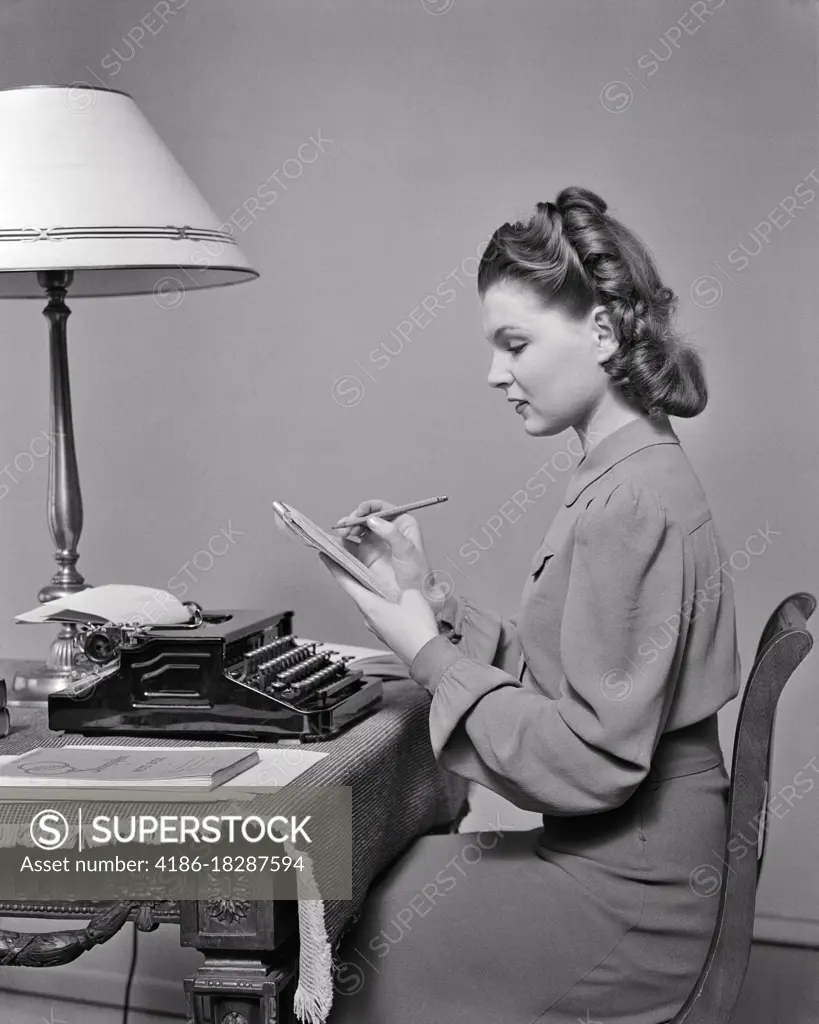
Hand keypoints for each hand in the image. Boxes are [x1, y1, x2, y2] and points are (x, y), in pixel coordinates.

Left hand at [321, 501, 443, 664]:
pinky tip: (390, 600)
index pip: (345, 582)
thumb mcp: (412, 595)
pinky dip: (378, 602)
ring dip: (366, 589)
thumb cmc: (418, 631)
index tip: (324, 555)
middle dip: (351, 575)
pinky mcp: (386, 633)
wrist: (427, 656)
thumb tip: (402, 573)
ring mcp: (376, 627)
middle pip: (354, 591)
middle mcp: (369, 617)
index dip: (333, 567)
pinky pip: (377, 613)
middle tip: (348, 560)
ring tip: (370, 577)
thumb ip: (403, 581)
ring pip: (367, 603)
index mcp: (370, 606)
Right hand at [334, 499, 450, 618]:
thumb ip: (391, 533)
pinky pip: (350, 546)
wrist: (415, 596)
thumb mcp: (407, 551)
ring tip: (342, 533)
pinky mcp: (365, 556)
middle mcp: (387, 531)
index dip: (368, 507)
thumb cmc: (417, 574)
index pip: (382, 508)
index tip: (359, 512)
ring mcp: (375, 543)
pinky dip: (341, 543)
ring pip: (356, 529)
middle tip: (347, 526)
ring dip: (346, 528)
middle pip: (366, 517)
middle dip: (354, 518)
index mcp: (402, 524)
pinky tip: (336, 542)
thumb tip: (372, 520)